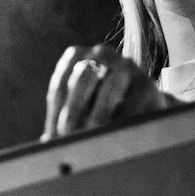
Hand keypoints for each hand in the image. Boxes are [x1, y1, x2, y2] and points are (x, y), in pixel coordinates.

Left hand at [43, 43, 171, 140]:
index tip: (54, 136)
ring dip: (97, 117)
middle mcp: (101, 53)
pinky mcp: (146, 84)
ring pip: (109, 89)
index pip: (60, 84)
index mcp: (77, 56)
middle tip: (68, 136)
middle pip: (83, 78)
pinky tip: (114, 136)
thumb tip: (48, 141)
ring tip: (91, 138)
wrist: (145, 106)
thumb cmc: (103, 107)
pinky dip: (121, 122)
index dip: (55, 112)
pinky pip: (131, 104)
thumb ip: (64, 118)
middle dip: (73, 110)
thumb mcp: (81, 107)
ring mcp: (126, 65)